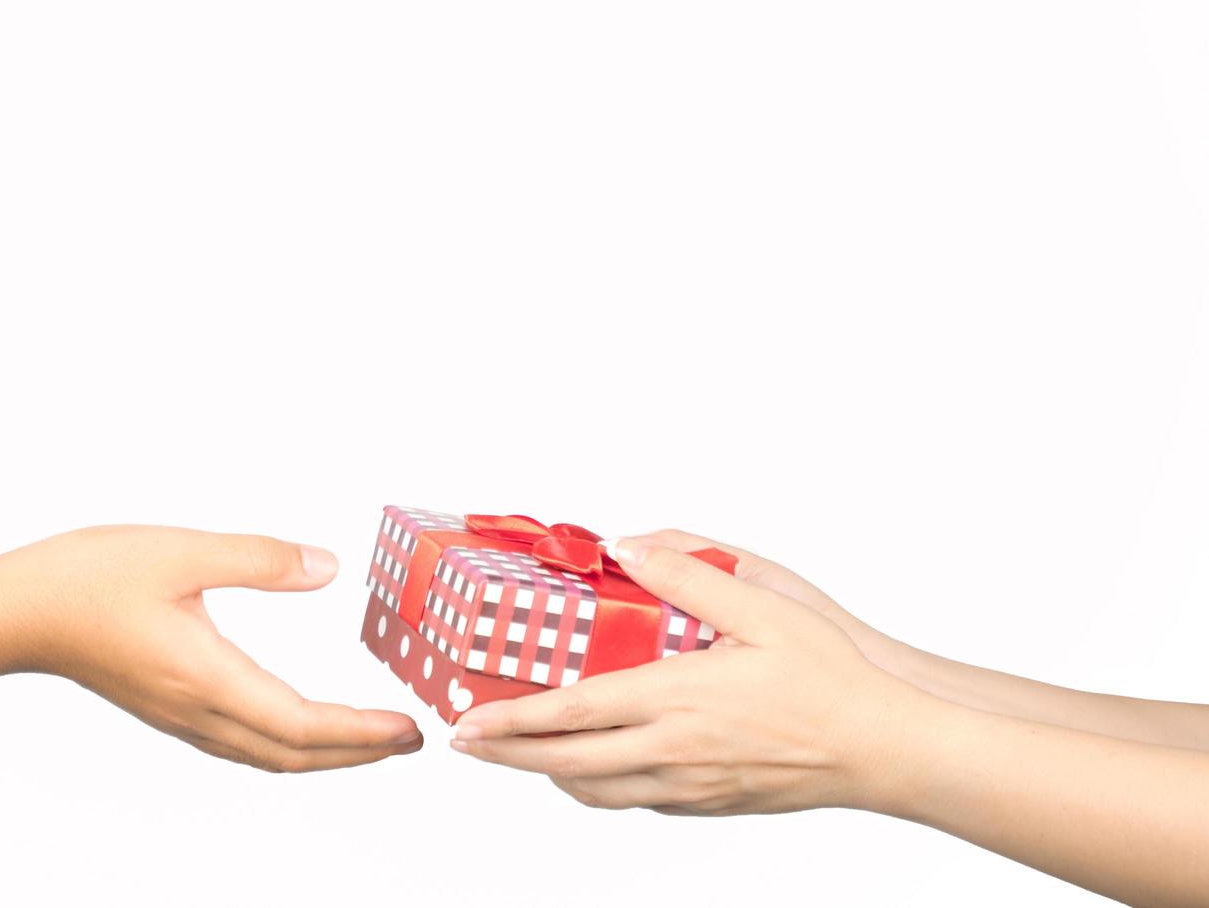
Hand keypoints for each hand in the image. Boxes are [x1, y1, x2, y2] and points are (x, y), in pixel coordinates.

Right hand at [0, 525, 421, 770]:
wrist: (18, 613)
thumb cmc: (88, 579)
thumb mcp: (181, 552)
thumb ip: (259, 559)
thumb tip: (328, 568)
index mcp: (207, 677)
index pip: (301, 725)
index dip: (360, 733)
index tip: (406, 729)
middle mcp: (199, 709)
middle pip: (294, 753)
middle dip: (359, 752)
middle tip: (412, 739)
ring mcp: (183, 715)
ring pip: (269, 753)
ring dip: (328, 752)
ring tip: (373, 738)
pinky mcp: (171, 707)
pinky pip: (245, 742)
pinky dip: (291, 742)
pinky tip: (304, 725)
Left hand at [449, 537, 931, 814]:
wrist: (883, 746)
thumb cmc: (828, 675)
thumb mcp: (763, 605)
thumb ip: (689, 575)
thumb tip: (629, 548)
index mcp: (677, 698)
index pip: (572, 714)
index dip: (511, 721)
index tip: (465, 723)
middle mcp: (674, 750)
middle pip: (566, 764)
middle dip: (508, 755)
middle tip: (466, 744)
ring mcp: (691, 785)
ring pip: (597, 792)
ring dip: (548, 774)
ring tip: (522, 754)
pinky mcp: (711, 802)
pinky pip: (636, 802)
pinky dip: (598, 788)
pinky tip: (597, 769)